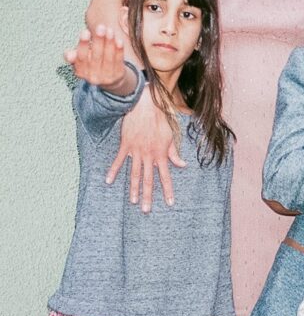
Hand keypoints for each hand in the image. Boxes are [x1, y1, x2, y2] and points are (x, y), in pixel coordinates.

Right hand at [65, 26, 130, 93]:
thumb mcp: (81, 60)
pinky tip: (119, 41)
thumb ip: (74, 56)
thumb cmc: (92, 63)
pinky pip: (119, 61)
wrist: (110, 79)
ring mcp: (107, 78)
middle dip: (98, 40)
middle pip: (96, 56)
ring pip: (108, 58)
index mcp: (81, 72)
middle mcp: (93, 77)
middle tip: (101, 27)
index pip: (81, 58)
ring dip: (109, 43)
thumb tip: (68, 55)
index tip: (86, 31)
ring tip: (110, 30)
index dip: (83, 45)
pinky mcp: (119, 76)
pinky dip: (119, 51)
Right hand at [106, 85, 185, 210]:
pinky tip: (108, 181)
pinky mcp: (125, 145)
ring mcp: (136, 151)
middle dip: (148, 196)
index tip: (170, 203)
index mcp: (161, 154)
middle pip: (149, 180)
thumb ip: (174, 153)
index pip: (166, 176)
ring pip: (134, 174)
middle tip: (147, 210)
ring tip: (133, 201)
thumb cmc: (160, 119)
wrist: (145, 105)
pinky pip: (119, 160)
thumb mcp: (171, 136)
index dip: (168, 190)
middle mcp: (149, 155)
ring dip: (133, 189)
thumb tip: (182, 165)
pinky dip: (113, 171)